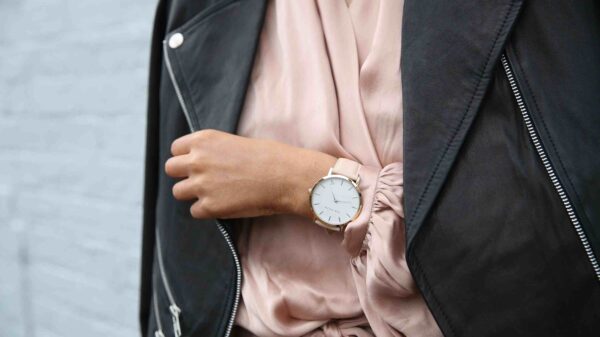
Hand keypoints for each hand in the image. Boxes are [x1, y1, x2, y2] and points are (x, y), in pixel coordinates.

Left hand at [164, 129, 336, 218]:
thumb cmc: (270, 157)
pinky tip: (225, 205)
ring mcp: (201, 184)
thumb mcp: (236, 142)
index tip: (198, 163)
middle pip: (171, 169)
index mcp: (204, 140)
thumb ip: (214, 151)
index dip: (186, 157)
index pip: (176, 149)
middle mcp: (197, 160)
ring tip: (214, 194)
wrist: (286, 176)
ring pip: (178, 192)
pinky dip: (207, 210)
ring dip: (193, 194)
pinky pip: (195, 211)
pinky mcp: (210, 206)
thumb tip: (205, 162)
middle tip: (203, 180)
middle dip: (184, 175)